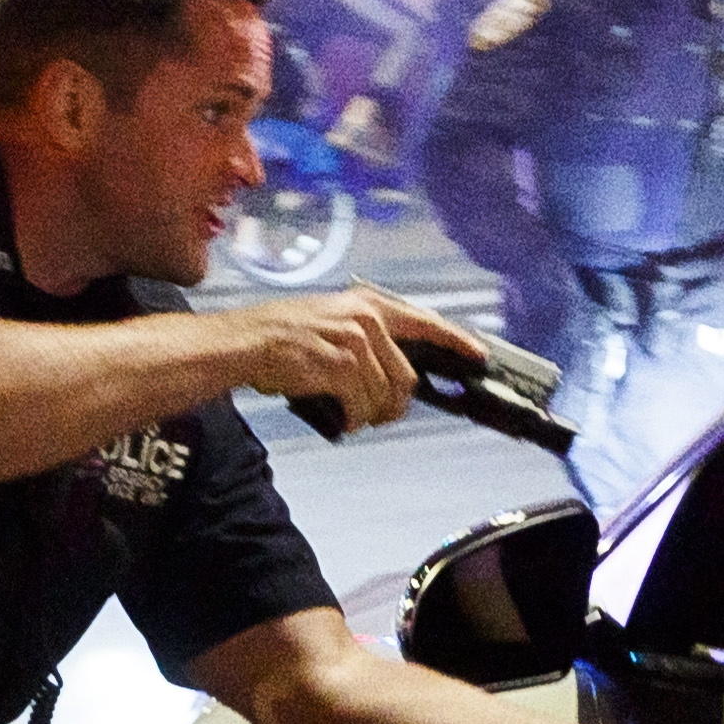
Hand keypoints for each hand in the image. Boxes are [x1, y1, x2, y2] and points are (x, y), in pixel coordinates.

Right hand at [250, 286, 475, 431]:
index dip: (457, 340)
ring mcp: (355, 341)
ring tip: (349, 413)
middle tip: (377, 415)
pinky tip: (339, 416)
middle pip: (407, 376)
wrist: (246, 341)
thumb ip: (369, 336)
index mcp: (369, 304)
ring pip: (385, 396)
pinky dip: (352, 419)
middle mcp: (368, 319)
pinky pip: (361, 406)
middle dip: (396, 404)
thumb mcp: (333, 318)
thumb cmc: (284, 335)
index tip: (478, 355)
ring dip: (370, 414)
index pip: (427, 321)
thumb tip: (398, 373)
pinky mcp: (340, 366)